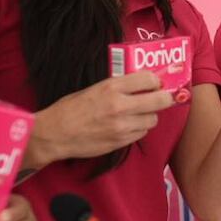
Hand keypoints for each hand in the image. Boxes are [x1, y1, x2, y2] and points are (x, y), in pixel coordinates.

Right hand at [29, 71, 173, 166]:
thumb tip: (141, 85)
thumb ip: (118, 87)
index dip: (156, 81)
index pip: (148, 79)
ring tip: (139, 114)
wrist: (55, 134)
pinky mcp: (120, 142)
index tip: (156, 83)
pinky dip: (139, 129)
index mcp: (111, 87)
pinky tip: (128, 126)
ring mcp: (122, 126)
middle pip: (160, 101)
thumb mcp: (94, 89)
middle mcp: (120, 106)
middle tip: (163, 98)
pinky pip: (141, 133)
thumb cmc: (70, 109)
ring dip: (149, 116)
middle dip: (165, 99)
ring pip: (153, 119)